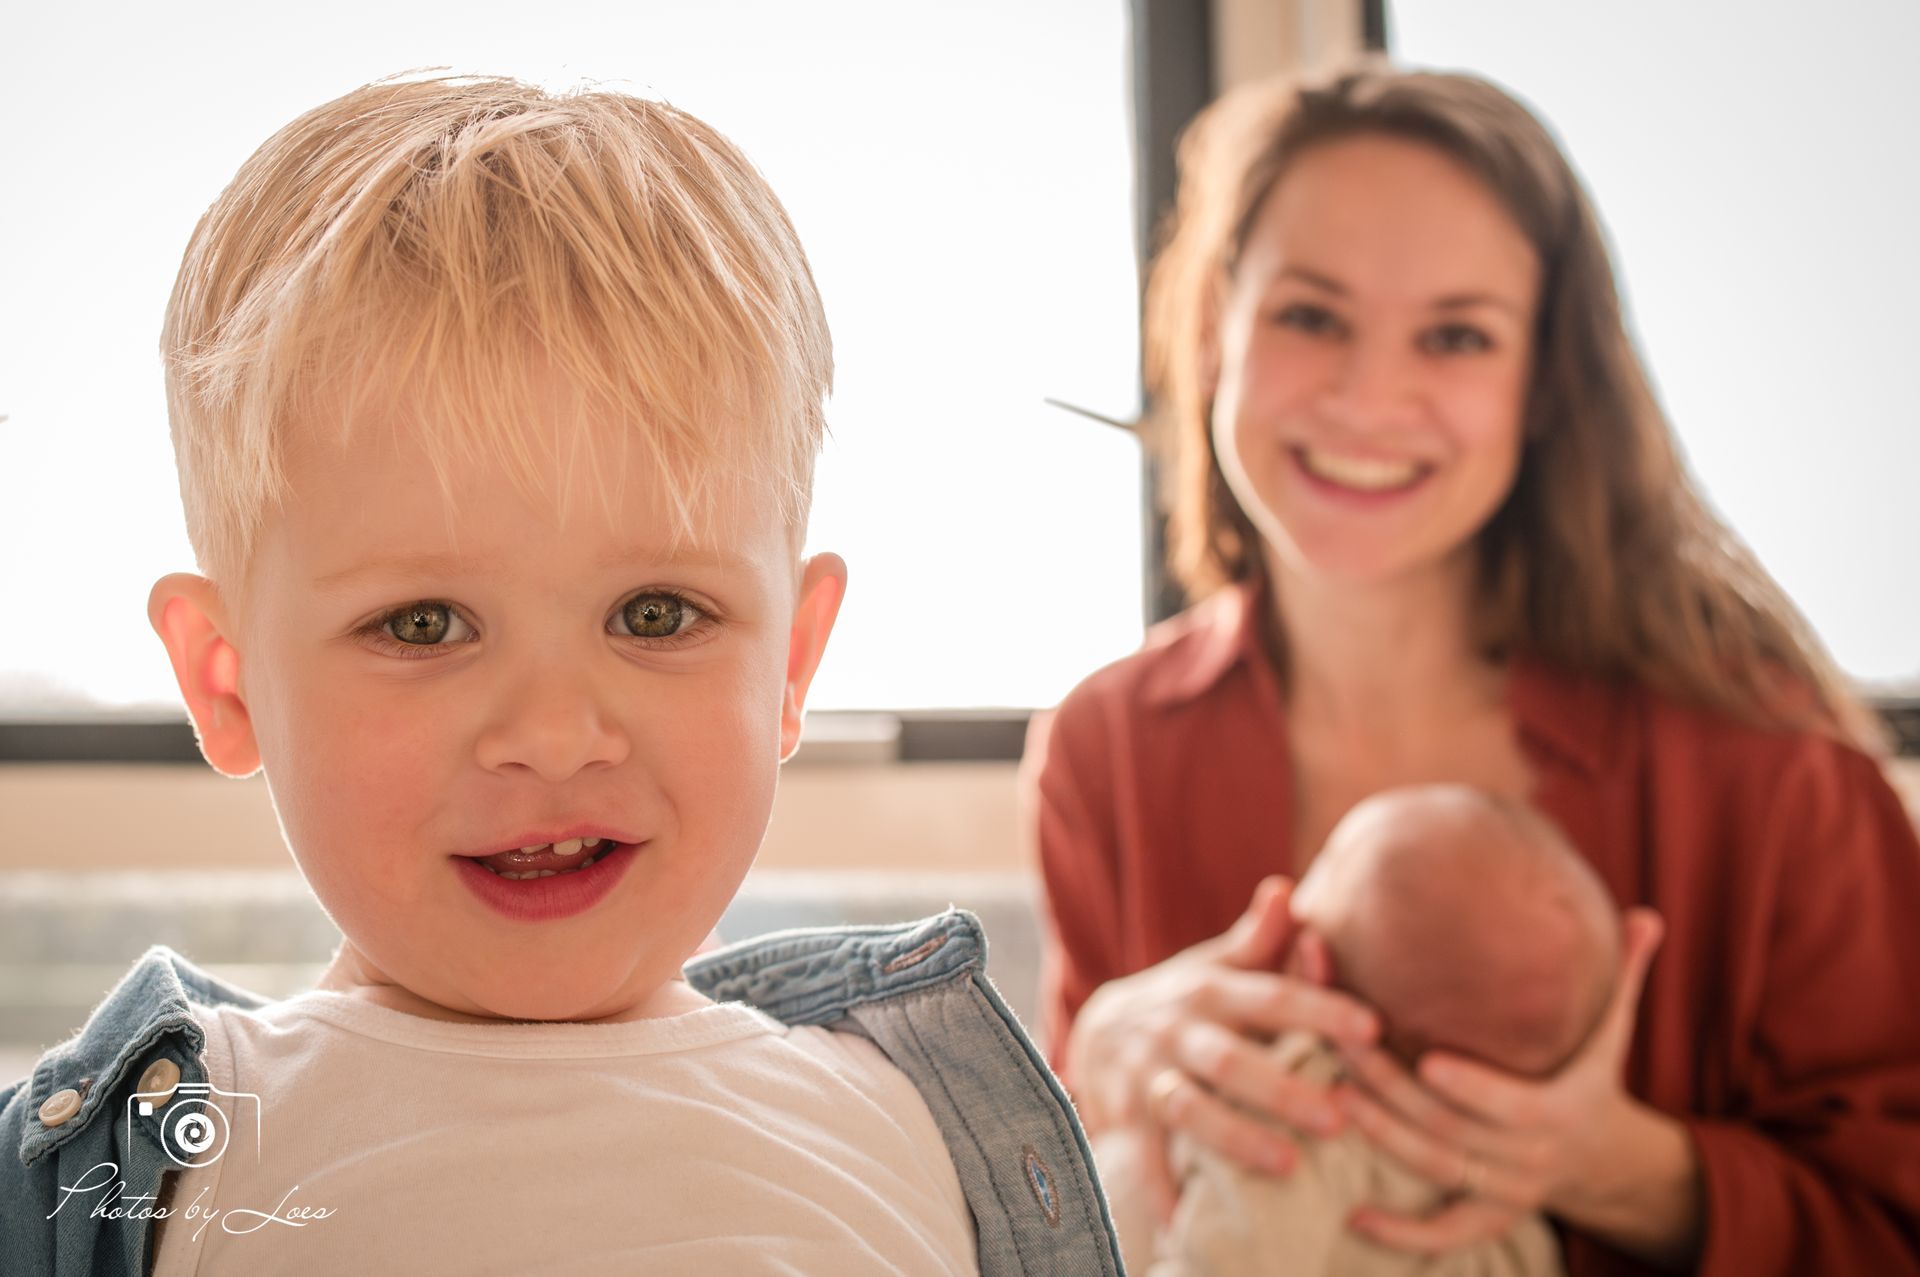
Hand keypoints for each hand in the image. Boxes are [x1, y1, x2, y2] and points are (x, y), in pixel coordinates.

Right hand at [1064, 876, 1379, 1217]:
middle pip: (1230, 1059)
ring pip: (1190, 1107)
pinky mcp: (1125, 1116)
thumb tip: (1288, 891)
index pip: (1271, 996)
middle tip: (1339, 1117)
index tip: (1371, 1028)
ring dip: (1237, 1138)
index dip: (1319, 1008)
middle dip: (1282, 1088)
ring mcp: (1147, 1074)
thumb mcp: (1215, 964)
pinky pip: (1145, 1156)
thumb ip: (1258, 938)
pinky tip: (1191, 1222)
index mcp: (1211, 990)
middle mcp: (1178, 1029)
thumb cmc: (1185, 1002)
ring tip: (1288, 1168)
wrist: (1096, 1030)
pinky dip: (1164, 1189)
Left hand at [1334, 909, 1700, 1266]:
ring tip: (1333, 1094)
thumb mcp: (1611, 1028)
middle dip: (1395, 1090)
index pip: (1518, 1108)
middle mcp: (1534, 1159)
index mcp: (1566, 1110)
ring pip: (1437, 1170)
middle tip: (1345, 1047)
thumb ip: (1623, 974)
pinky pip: (1443, 1235)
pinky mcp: (1486, 1218)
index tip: (1428, 1059)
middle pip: (1455, 1132)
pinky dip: (1401, 1234)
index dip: (1475, 1089)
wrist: (1599, 1155)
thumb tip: (1645, 917)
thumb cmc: (1589, 1071)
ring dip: (1383, 1136)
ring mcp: (1508, 1192)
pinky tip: (1354, 1217)